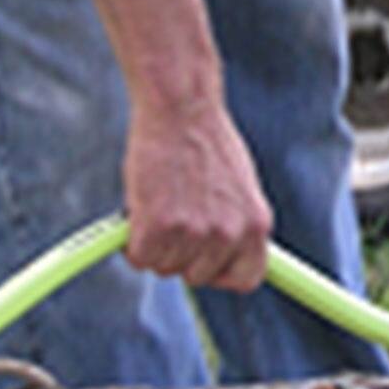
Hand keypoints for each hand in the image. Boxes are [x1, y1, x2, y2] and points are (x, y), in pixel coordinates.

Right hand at [121, 98, 273, 290]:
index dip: (220, 273)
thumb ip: (234, 222)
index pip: (247, 279)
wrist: (179, 109)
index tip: (203, 260)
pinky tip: (138, 211)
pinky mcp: (159, 227)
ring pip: (164, 267)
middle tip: (171, 219)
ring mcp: (195, 233)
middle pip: (197, 276)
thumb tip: (224, 252)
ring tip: (158, 203)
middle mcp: (230, 233)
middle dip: (180, 255)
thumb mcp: (238, 185)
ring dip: (154, 244)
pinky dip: (131, 241)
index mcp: (256, 224)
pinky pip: (140, 257)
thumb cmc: (204, 141)